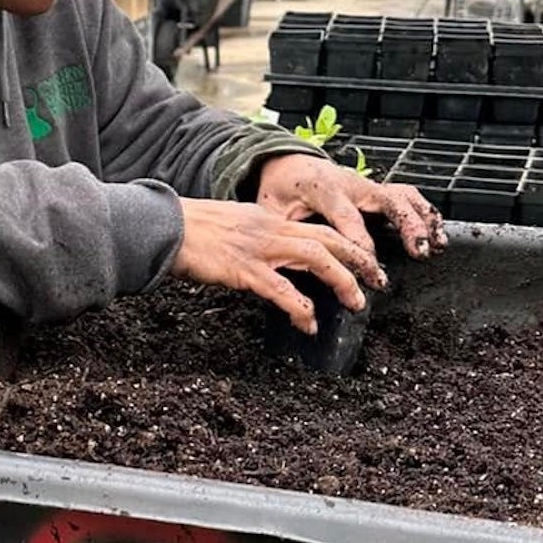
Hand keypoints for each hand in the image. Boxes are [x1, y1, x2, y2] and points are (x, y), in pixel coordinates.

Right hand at [172, 197, 386, 334]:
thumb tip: (272, 258)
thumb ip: (256, 239)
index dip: (348, 243)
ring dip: (342, 280)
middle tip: (378, 281)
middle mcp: (270, 229)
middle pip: (329, 238)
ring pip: (316, 257)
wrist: (163, 227)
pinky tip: (309, 322)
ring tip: (356, 303)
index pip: (319, 227)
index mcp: (269, 220)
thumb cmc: (190, 230)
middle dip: (360, 259)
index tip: (365, 260)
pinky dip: (301, 307)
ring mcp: (259, 248)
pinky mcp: (244, 269)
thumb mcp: (232, 227)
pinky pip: (282, 289)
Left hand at [254, 152, 446, 257]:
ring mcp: (367, 185)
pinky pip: (406, 196)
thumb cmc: (279, 189)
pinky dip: (424, 212)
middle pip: (387, 201)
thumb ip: (280, 232)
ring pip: (402, 196)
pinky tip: (436, 233)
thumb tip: (281, 264)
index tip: (372, 270)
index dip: (361, 245)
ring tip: (435, 245)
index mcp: (323, 188)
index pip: (348, 219)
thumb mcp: (270, 209)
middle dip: (407, 227)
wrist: (288, 163)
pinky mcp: (376, 189)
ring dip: (422, 220)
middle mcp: (351, 184)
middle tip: (418, 253)